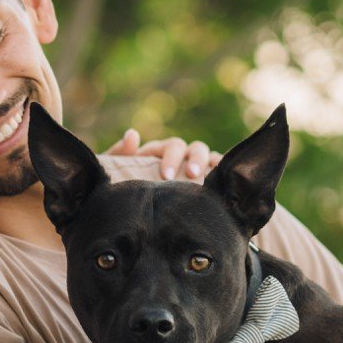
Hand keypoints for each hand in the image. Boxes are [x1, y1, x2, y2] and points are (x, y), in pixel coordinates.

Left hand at [106, 128, 220, 180]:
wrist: (125, 209)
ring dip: (210, 163)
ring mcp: (193, 164)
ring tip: (209, 178)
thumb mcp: (116, 172)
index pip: (170, 147)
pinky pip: (219, 169)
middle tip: (192, 176)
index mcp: (158, 152)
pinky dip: (223, 169)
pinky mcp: (205, 177)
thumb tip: (133, 134)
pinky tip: (226, 182)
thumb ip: (120, 154)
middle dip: (193, 160)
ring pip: (208, 155)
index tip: (166, 176)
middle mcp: (178, 155)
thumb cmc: (121, 187)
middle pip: (192, 149)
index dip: (170, 158)